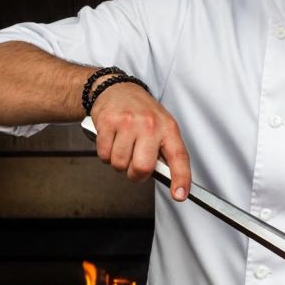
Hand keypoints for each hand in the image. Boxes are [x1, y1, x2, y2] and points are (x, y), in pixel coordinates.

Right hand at [89, 82, 191, 200]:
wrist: (117, 89)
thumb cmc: (141, 111)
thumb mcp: (162, 125)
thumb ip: (165, 150)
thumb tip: (168, 177)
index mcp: (168, 128)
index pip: (179, 157)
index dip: (181, 179)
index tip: (180, 195)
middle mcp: (150, 125)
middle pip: (142, 168)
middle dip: (135, 174)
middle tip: (134, 164)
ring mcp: (128, 123)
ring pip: (119, 164)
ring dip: (118, 162)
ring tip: (123, 146)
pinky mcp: (107, 123)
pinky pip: (104, 154)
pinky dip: (105, 153)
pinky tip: (111, 140)